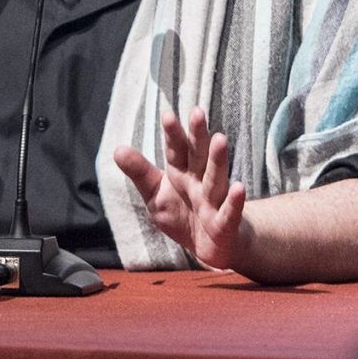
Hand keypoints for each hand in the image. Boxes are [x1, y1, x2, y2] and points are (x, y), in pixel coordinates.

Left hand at [114, 106, 254, 271]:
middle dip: (197, 135)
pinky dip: (234, 201)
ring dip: (217, 160)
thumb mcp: (155, 195)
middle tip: (197, 112)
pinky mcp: (224, 224)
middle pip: (198, 156)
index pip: (176, 151)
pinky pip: (229, 212)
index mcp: (181, 173)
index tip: (168, 115)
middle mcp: (199, 182)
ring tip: (220, 139)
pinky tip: (239, 188)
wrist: (210, 246)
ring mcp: (214, 201)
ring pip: (215, 178)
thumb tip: (117, 149)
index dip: (173, 135)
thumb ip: (140, 173)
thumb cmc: (183, 215)